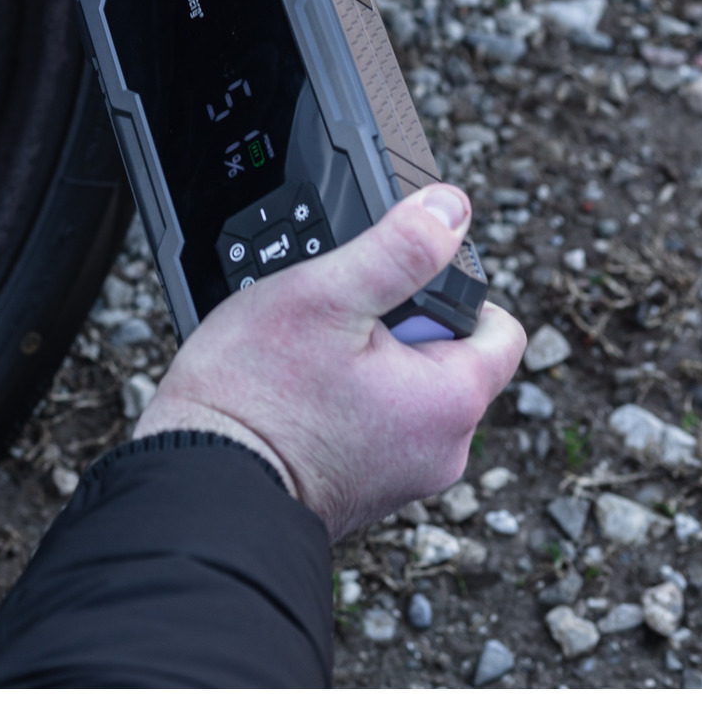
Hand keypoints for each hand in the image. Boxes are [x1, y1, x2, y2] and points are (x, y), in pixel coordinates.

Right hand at [133, 184, 525, 539]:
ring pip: (407, 391)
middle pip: (450, 357)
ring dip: (370, 367)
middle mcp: (444, 449)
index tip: (396, 289)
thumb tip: (451, 209)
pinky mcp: (367, 491)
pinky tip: (300, 396)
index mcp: (453, 400)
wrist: (200, 482)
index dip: (453, 290)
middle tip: (336, 327)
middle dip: (401, 330)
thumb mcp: (327, 295)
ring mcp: (405, 477)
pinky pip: (377, 427)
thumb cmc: (257, 395)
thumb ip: (399, 249)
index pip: (500, 326)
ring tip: (310, 363)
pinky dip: (349, 405)